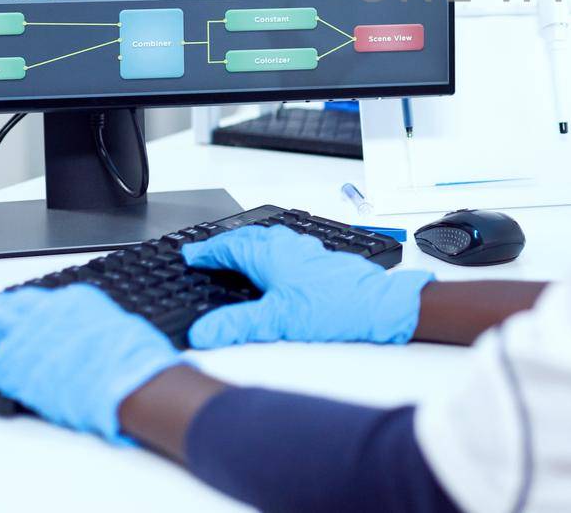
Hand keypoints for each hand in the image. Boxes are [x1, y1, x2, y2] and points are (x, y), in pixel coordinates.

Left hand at [0, 284, 180, 442]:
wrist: (127, 378)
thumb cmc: (133, 359)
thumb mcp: (121, 329)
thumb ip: (97, 329)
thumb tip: (92, 339)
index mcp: (73, 299)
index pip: (43, 298)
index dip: (31, 305)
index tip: (28, 308)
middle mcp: (43, 311)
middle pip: (13, 304)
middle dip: (1, 308)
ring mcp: (22, 336)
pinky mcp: (7, 367)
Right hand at [182, 224, 434, 348]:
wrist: (381, 306)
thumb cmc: (336, 309)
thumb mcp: (278, 321)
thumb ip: (237, 326)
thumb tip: (201, 332)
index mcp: (272, 255)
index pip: (229, 247)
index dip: (207, 251)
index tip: (189, 255)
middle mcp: (289, 247)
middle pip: (248, 237)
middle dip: (225, 244)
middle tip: (207, 252)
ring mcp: (307, 251)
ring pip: (270, 239)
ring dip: (249, 244)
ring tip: (236, 254)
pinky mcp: (321, 260)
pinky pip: (287, 247)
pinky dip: (270, 252)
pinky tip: (277, 266)